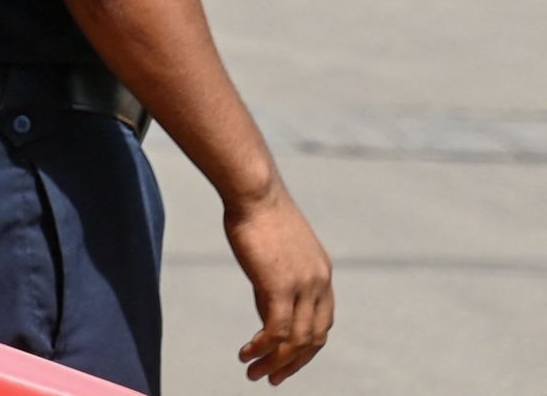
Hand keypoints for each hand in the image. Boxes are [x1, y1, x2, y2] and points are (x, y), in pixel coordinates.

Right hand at [225, 183, 333, 383]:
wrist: (254, 191)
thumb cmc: (257, 211)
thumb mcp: (276, 248)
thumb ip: (279, 277)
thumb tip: (268, 303)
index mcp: (322, 274)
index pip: (322, 323)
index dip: (305, 348)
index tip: (285, 360)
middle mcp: (319, 284)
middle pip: (313, 339)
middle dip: (293, 363)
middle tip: (271, 378)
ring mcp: (303, 286)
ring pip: (296, 341)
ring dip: (275, 362)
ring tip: (253, 373)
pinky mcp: (280, 286)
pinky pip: (276, 331)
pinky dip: (262, 348)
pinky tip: (246, 354)